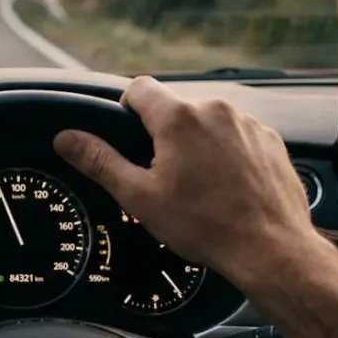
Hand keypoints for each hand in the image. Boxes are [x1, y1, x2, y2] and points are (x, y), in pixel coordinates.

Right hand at [53, 77, 319, 290]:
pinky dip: (228, 153)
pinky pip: (238, 136)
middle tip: (164, 176)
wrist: (271, 250)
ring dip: (198, 143)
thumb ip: (100, 161)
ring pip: (208, 122)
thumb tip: (66, 138)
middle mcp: (215, 110)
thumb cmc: (205, 226)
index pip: (139, 88)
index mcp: (178, 118)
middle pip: (176, 108)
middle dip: (165, 135)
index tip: (129, 137)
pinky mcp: (271, 140)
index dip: (126, 108)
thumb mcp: (140, 197)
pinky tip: (227, 187)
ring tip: (200, 186)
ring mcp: (248, 124)